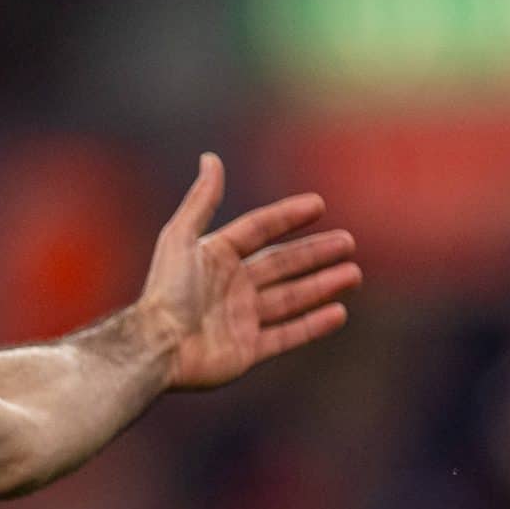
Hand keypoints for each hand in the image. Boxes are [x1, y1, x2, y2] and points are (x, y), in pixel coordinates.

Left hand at [136, 153, 360, 390]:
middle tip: (348, 242)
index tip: (318, 205)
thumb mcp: (181, 237)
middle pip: (281, 264)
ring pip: (291, 298)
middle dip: (315, 253)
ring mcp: (241, 319)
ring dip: (322, 285)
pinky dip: (313, 325)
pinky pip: (287, 335)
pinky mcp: (247, 350)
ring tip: (353, 273)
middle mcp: (230, 286)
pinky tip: (338, 313)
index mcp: (216, 257)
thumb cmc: (166, 291)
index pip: (259, 230)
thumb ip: (201, 200)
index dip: (287, 216)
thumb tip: (210, 158)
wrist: (157, 345)